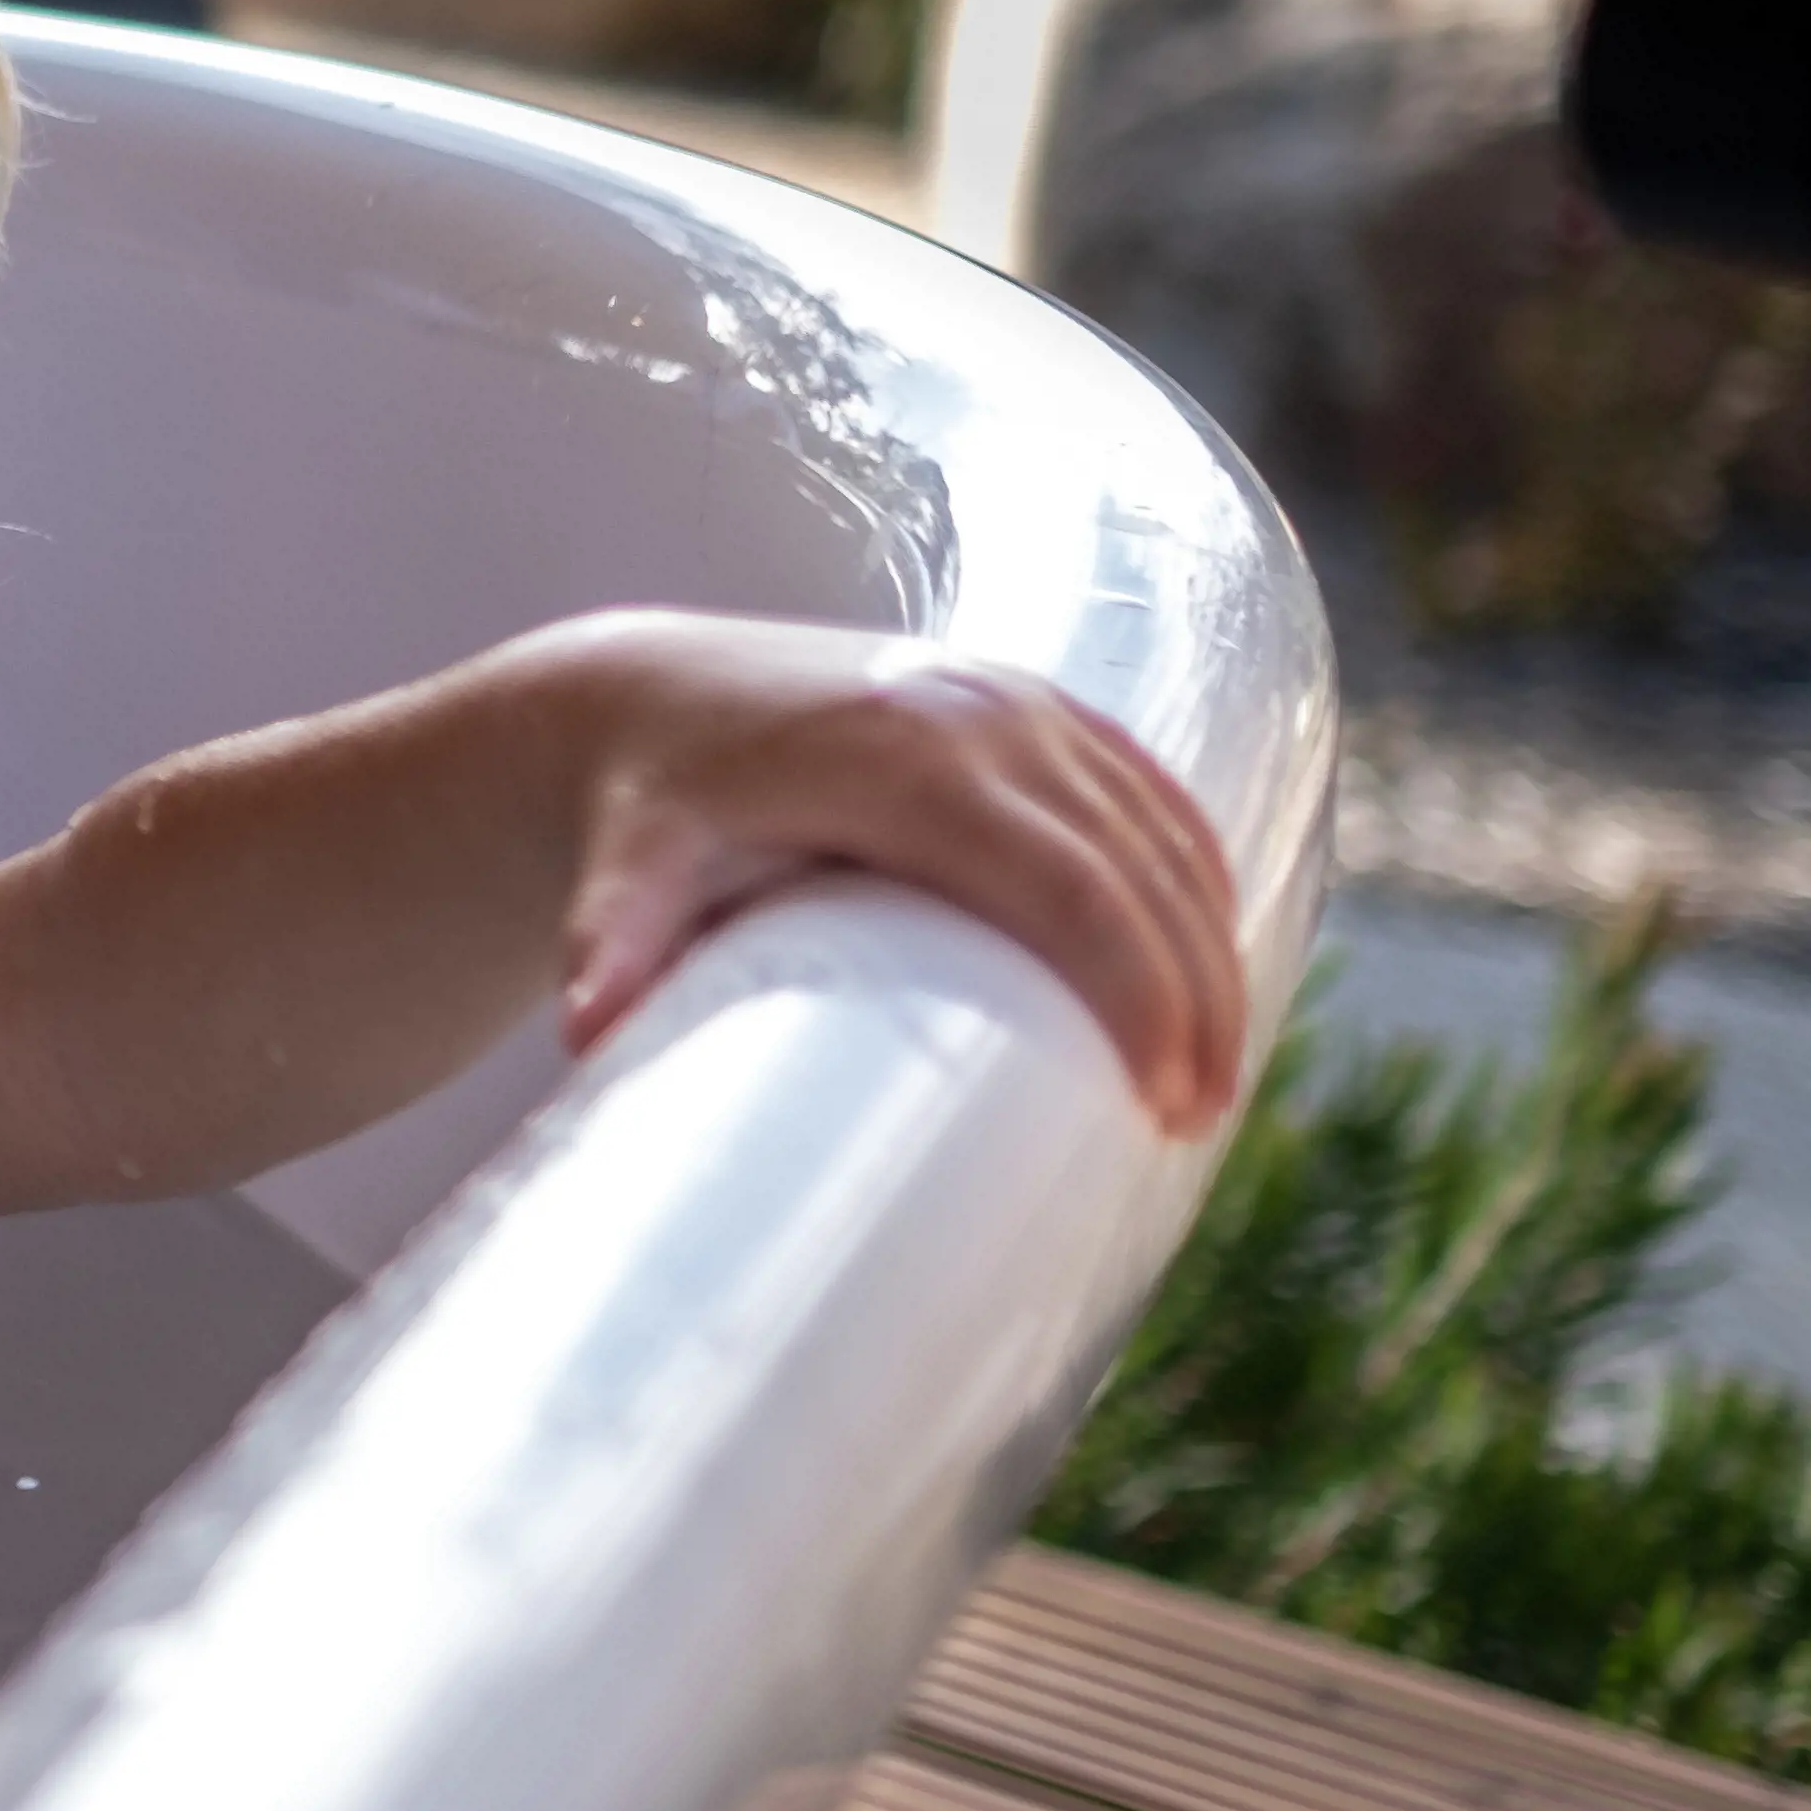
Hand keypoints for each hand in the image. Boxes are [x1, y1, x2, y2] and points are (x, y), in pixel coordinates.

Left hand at [532, 613, 1248, 1125]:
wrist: (649, 690)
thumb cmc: (649, 802)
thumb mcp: (626, 864)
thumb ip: (611, 937)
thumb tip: (588, 1026)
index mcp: (906, 758)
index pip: (1066, 884)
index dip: (1134, 989)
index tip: (1163, 1098)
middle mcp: (982, 716)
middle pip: (1139, 868)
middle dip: (1192, 995)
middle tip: (1197, 1120)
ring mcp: (1019, 700)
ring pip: (1164, 830)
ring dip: (1212, 947)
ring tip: (1213, 1076)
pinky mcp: (1034, 704)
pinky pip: (1150, 789)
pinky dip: (1199, 873)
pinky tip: (1222, 957)